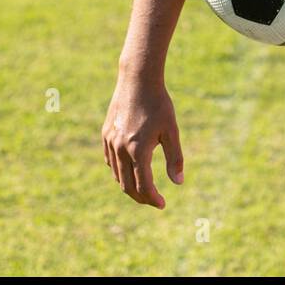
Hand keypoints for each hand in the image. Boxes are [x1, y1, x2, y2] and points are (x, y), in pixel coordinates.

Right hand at [102, 75, 183, 208]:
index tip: (162, 204)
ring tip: (143, 189)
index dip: (153, 198)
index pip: (143, 185)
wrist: (137, 80)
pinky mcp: (106, 134)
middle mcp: (121, 149)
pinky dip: (119, 172)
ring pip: (116, 175)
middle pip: (127, 185)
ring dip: (129, 186)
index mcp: (138, 150)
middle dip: (141, 197)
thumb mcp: (172, 130)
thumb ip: (175, 158)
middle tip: (154, 201)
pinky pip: (109, 161)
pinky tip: (129, 171)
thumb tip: (178, 182)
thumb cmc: (159, 104)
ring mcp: (110, 142)